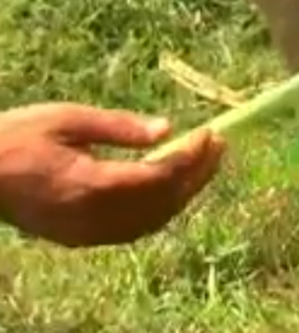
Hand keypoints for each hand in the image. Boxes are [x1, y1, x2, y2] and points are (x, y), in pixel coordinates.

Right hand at [0, 103, 224, 247]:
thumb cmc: (17, 136)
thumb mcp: (67, 118)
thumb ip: (119, 126)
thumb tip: (167, 129)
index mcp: (87, 184)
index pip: (157, 177)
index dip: (189, 158)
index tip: (210, 134)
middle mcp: (90, 216)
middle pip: (161, 203)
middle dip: (196, 175)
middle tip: (219, 146)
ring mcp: (84, 233)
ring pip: (151, 221)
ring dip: (183, 194)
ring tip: (205, 163)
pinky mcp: (78, 238)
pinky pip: (132, 231)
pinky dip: (159, 211)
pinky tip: (172, 188)